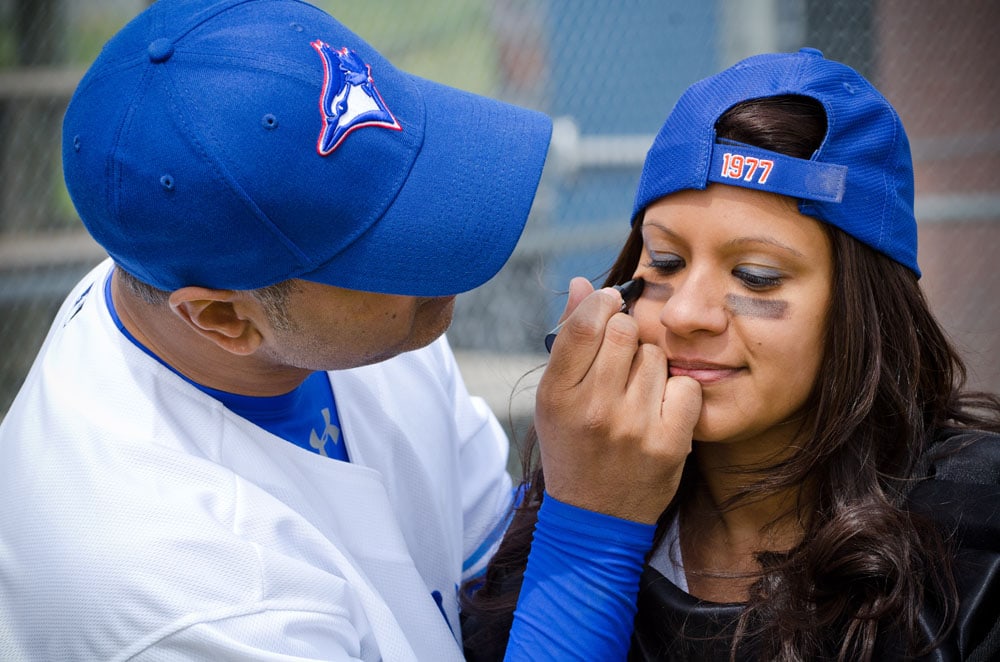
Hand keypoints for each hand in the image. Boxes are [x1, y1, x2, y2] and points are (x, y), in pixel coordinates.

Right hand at [535, 277, 701, 522]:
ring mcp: (633, 427)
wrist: (595, 518)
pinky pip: (685, 385)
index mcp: (557, 395)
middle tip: (620, 359)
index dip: (602, 302)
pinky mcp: (669, 444)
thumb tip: (583, 283)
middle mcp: (593, 409)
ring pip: (657, 356)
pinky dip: (677, 393)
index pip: (586, 323)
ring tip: (636, 394)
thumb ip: (570, 338)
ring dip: (650, 366)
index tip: (609, 304)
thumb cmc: (573, 446)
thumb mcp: (555, 397)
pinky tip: (661, 411)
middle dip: (625, 335)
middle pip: (624, 331)